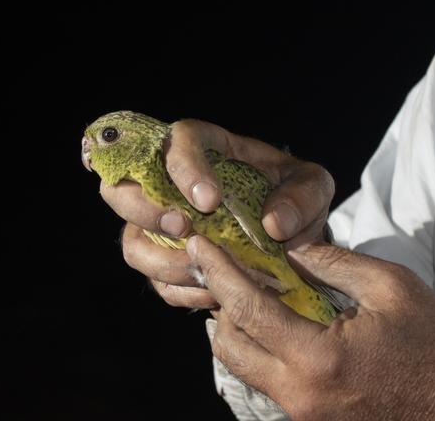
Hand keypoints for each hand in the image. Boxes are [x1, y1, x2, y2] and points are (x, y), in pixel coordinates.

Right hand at [100, 118, 334, 308]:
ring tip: (207, 272)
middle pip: (121, 187)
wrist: (292, 232)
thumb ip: (303, 195)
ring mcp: (160, 225)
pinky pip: (153, 280)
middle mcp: (168, 182)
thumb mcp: (313, 185)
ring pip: (131, 242)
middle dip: (146, 212)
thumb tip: (275, 225)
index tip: (210, 200)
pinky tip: (214, 293)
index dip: (184, 169)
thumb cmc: (294, 195)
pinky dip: (180, 290)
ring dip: (162, 261)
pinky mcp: (165, 261)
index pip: (177, 141)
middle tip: (186, 230)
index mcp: (205, 147)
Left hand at [188, 236, 434, 420]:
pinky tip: (279, 322)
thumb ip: (335, 263)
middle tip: (224, 268)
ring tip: (252, 291)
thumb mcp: (394, 288)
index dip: (219, 272)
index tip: (200, 245)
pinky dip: (261, 349)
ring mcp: (304, 415)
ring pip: (244, 368)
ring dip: (238, 328)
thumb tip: (291, 247)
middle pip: (230, 346)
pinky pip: (268, 382)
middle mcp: (300, 394)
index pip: (247, 309)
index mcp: (318, 358)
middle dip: (220, 302)